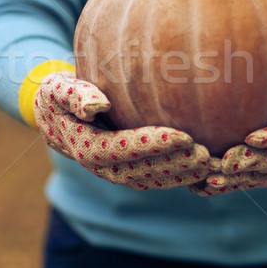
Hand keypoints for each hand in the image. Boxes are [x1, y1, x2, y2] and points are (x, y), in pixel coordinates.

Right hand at [34, 72, 209, 189]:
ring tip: (211, 163)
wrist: (56, 115)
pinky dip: (179, 176)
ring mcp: (116, 171)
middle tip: (206, 154)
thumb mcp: (58, 89)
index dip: (154, 144)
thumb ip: (74, 96)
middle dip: (176, 163)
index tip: (184, 136)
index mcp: (87, 147)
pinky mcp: (128, 170)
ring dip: (182, 174)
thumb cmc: (59, 95)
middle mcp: (103, 165)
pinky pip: (155, 178)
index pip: (124, 148)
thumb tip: (96, 105)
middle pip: (143, 169)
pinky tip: (202, 168)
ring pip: (152, 179)